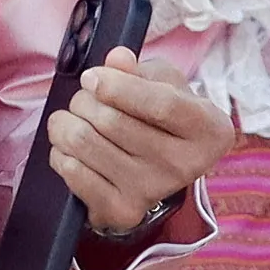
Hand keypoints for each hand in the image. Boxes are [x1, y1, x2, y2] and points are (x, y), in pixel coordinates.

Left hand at [42, 47, 238, 239]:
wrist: (162, 165)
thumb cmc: (163, 115)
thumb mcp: (163, 83)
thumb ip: (139, 69)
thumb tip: (117, 59)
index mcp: (208, 129)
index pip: (160, 105)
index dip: (117, 86)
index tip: (92, 77)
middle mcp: (186, 165)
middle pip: (113, 122)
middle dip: (85, 100)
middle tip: (84, 98)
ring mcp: (153, 191)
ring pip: (85, 143)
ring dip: (66, 123)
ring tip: (72, 119)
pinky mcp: (122, 210)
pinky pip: (73, 172)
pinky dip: (61, 153)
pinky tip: (72, 148)